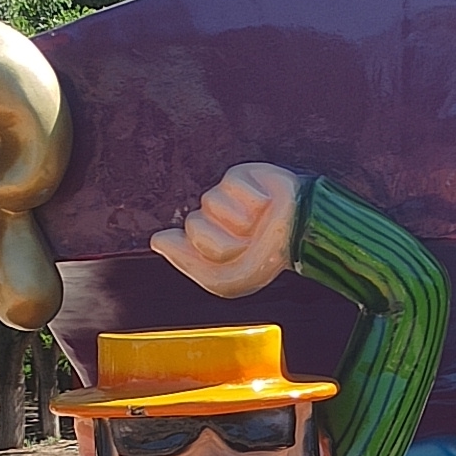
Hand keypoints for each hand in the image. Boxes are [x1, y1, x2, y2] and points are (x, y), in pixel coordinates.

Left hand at [150, 163, 300, 298]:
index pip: (177, 242)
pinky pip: (230, 186)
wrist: (299, 235)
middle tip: (246, 241)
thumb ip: (187, 263)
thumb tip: (156, 240)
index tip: (230, 257)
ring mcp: (220, 196)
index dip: (204, 253)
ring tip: (256, 222)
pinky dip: (250, 199)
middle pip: (194, 225)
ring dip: (238, 219)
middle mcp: (207, 220)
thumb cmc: (265, 260)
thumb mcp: (223, 279)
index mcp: (200, 245)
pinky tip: (262, 203)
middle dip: (222, 239)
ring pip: (210, 204)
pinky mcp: (236, 176)